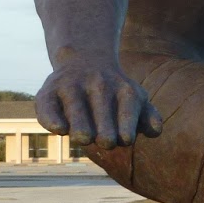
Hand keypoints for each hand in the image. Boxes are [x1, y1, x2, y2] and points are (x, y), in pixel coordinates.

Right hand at [35, 57, 163, 147]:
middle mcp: (97, 85)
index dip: (126, 128)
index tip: (125, 139)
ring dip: (81, 127)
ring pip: (76, 110)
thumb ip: (148, 115)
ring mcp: (71, 86)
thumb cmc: (115, 92)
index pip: (127, 109)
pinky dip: (52, 119)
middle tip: (106, 142)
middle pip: (102, 113)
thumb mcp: (135, 99)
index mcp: (123, 90)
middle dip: (105, 132)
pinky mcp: (48, 92)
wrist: (84, 60)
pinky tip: (60, 129)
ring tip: (85, 138)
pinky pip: (47, 107)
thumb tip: (156, 131)